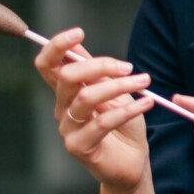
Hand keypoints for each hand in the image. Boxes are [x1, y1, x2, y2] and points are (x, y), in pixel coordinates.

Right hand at [34, 27, 154, 191]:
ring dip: (119, 86)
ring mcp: (68, 129)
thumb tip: (77, 43)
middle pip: (68, 76)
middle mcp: (62, 108)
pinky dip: (127, 109)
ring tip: (144, 82)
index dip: (56, 46)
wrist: (133, 161)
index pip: (47, 65)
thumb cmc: (124, 124)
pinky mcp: (79, 147)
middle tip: (128, 67)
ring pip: (86, 97)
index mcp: (67, 92)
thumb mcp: (114, 91)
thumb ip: (97, 71)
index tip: (79, 32)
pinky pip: (101, 122)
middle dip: (100, 65)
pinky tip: (145, 103)